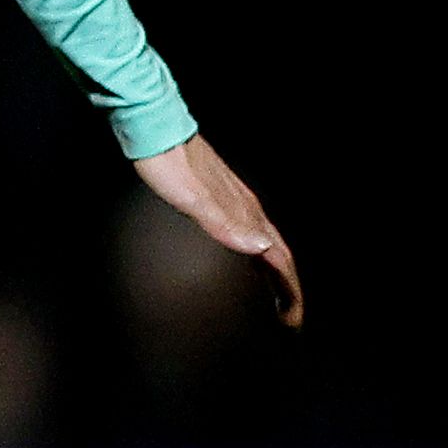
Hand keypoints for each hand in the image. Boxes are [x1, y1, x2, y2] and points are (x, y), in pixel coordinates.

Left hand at [133, 133, 302, 325]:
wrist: (154, 127)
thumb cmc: (169, 164)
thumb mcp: (194, 200)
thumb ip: (225, 224)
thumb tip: (262, 250)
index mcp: (245, 213)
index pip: (279, 259)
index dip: (288, 291)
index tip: (293, 320)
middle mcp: (246, 208)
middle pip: (277, 254)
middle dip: (287, 288)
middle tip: (289, 317)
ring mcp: (233, 202)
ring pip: (265, 243)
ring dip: (274, 272)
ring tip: (276, 295)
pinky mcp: (218, 196)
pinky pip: (247, 232)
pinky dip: (255, 253)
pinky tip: (246, 255)